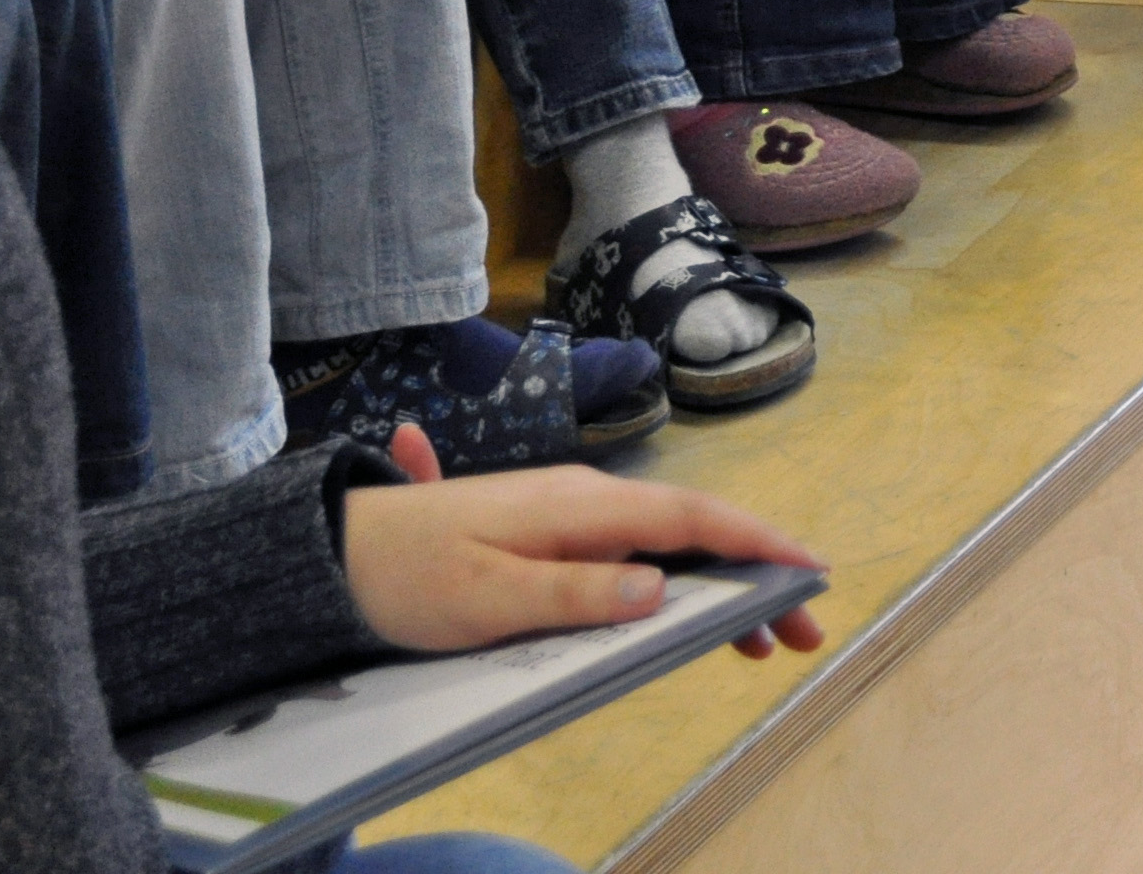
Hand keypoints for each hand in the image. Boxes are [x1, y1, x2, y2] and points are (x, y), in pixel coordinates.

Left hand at [349, 423, 825, 660]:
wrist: (332, 553)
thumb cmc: (406, 577)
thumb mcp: (486, 597)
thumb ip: (575, 591)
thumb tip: (659, 588)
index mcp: (577, 507)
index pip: (688, 516)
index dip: (755, 541)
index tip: (810, 569)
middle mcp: (584, 499)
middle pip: (692, 529)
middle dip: (758, 573)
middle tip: (809, 629)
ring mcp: (569, 515)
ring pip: (668, 545)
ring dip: (721, 585)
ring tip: (767, 641)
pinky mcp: (551, 535)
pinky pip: (636, 553)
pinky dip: (678, 582)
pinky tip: (692, 615)